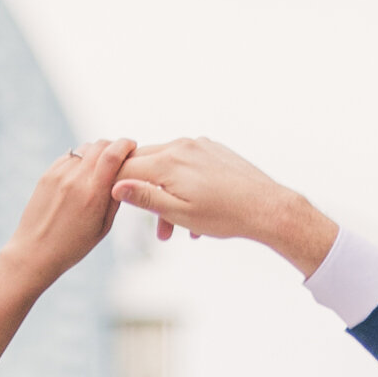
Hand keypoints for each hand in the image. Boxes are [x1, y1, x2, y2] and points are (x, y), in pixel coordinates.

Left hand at [7, 140, 134, 282]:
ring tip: (100, 167)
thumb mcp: (103, 227)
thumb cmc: (73, 245)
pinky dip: (80, 159)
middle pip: (99, 145)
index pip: (112, 154)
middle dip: (113, 146)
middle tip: (119, 156)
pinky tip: (82, 174)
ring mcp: (59, 175)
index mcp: (93, 194)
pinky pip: (69, 156)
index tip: (132, 146)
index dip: (126, 144)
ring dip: (96, 152)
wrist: (35, 251)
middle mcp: (75, 179)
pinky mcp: (47, 175)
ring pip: (84, 149)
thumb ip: (115, 199)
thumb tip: (126, 176)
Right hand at [114, 139, 337, 276]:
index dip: (114, 185)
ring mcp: (198, 145)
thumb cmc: (224, 216)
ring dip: (165, 195)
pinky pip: (186, 164)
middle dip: (142, 194)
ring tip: (176, 231)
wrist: (266, 207)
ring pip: (167, 166)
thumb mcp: (179, 214)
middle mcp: (181, 146)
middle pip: (144, 163)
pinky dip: (183, 185)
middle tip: (150, 224)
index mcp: (168, 163)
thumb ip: (145, 198)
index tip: (111, 202)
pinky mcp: (212, 149)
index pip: (125, 167)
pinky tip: (195, 213)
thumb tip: (114, 187)